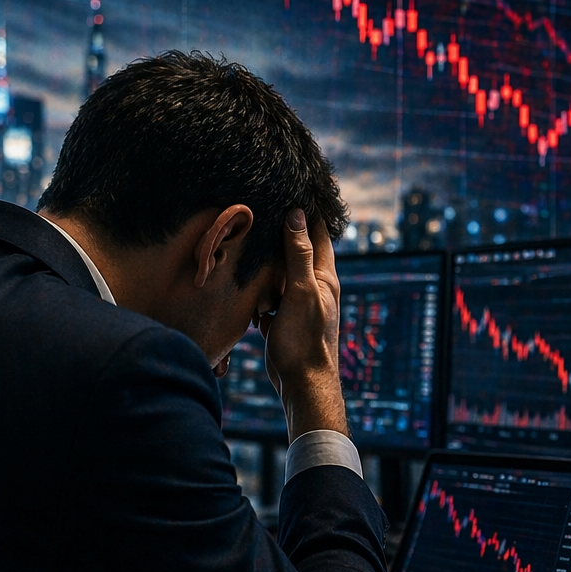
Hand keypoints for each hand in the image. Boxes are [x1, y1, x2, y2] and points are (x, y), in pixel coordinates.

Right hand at [259, 209, 348, 439]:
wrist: (302, 385)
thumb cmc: (305, 340)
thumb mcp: (301, 292)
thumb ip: (298, 255)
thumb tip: (297, 215)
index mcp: (323, 277)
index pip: (317, 233)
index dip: (307, 211)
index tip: (294, 187)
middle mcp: (314, 287)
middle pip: (298, 250)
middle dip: (282, 232)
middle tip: (264, 208)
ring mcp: (299, 304)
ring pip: (282, 274)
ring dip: (269, 260)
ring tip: (251, 237)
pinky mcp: (285, 320)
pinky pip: (272, 297)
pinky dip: (261, 288)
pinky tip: (246, 280)